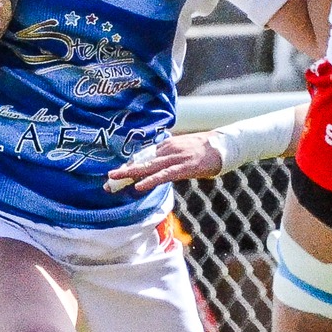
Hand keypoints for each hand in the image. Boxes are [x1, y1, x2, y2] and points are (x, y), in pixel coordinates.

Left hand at [104, 134, 225, 192]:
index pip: (143, 156)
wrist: (223, 145)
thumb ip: (170, 157)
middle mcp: (167, 149)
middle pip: (141, 161)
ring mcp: (175, 157)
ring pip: (148, 167)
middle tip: (108, 180)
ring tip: (115, 181)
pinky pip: (164, 174)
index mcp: (166, 145)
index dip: (128, 166)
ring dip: (130, 174)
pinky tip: (140, 186)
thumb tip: (159, 166)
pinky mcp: (184, 167)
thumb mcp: (183, 150)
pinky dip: (151, 180)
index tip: (115, 175)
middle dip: (123, 172)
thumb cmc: (205, 150)